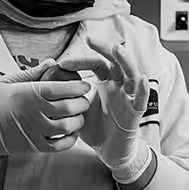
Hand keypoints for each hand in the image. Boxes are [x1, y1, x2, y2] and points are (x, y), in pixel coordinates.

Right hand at [0, 61, 90, 156]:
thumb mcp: (8, 81)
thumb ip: (32, 73)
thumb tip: (52, 63)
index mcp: (28, 94)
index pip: (61, 88)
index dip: (77, 87)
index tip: (84, 86)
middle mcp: (33, 113)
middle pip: (69, 108)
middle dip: (82, 103)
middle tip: (84, 100)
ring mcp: (35, 131)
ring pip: (68, 127)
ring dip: (78, 121)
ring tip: (79, 115)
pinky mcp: (35, 146)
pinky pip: (60, 145)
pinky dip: (71, 139)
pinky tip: (72, 132)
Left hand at [58, 38, 150, 172]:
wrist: (109, 150)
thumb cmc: (96, 129)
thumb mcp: (78, 108)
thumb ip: (69, 95)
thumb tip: (45, 83)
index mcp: (106, 83)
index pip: (98, 63)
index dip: (82, 60)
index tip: (63, 63)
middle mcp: (119, 86)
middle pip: (116, 62)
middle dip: (105, 49)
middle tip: (91, 39)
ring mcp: (129, 98)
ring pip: (131, 75)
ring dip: (125, 62)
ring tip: (117, 50)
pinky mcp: (135, 113)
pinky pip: (142, 100)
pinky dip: (143, 90)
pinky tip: (141, 80)